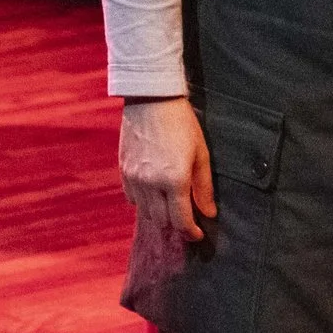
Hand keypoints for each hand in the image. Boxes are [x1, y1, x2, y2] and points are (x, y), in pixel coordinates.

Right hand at [121, 96, 217, 240]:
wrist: (151, 98)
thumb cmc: (181, 123)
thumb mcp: (200, 153)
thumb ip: (204, 187)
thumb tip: (209, 213)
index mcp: (174, 180)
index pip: (181, 221)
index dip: (191, 232)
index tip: (198, 234)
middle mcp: (151, 183)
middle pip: (162, 221)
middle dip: (176, 223)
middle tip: (186, 216)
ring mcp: (134, 177)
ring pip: (145, 213)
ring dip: (159, 213)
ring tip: (170, 202)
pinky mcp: (123, 170)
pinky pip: (131, 198)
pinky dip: (143, 201)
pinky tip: (153, 190)